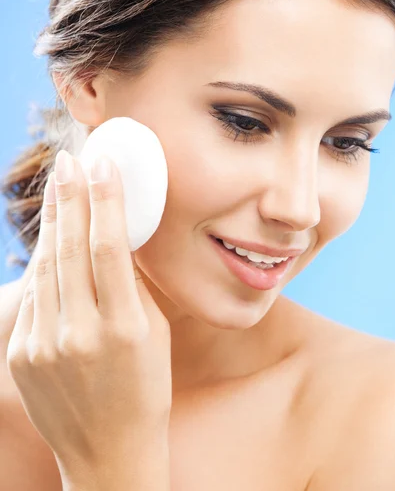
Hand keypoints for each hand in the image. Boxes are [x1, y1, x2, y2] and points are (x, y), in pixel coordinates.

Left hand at [6, 150, 171, 478]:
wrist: (109, 451)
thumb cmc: (146, 388)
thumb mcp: (155, 333)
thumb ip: (133, 284)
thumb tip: (117, 233)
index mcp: (126, 329)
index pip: (109, 248)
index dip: (105, 200)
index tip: (103, 165)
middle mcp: (80, 335)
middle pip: (71, 248)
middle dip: (70, 197)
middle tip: (70, 161)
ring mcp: (44, 346)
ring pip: (46, 266)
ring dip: (54, 222)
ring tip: (60, 187)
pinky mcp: (21, 354)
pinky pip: (33, 294)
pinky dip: (44, 260)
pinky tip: (53, 236)